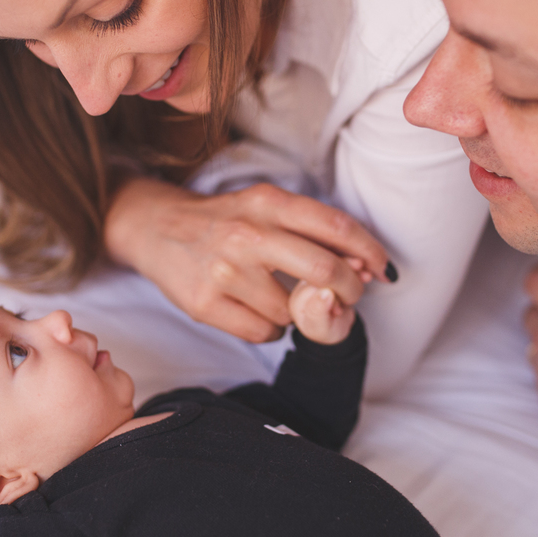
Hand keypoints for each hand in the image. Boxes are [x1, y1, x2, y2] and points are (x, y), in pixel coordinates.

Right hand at [104, 179, 389, 342]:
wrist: (156, 228)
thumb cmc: (226, 220)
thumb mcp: (266, 206)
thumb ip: (311, 229)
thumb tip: (366, 266)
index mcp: (267, 202)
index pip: (336, 227)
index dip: (369, 251)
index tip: (381, 268)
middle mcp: (247, 235)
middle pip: (325, 273)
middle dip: (349, 290)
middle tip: (349, 295)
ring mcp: (224, 272)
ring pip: (294, 312)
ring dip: (299, 312)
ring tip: (279, 296)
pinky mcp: (204, 305)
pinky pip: (264, 334)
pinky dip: (271, 329)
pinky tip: (256, 309)